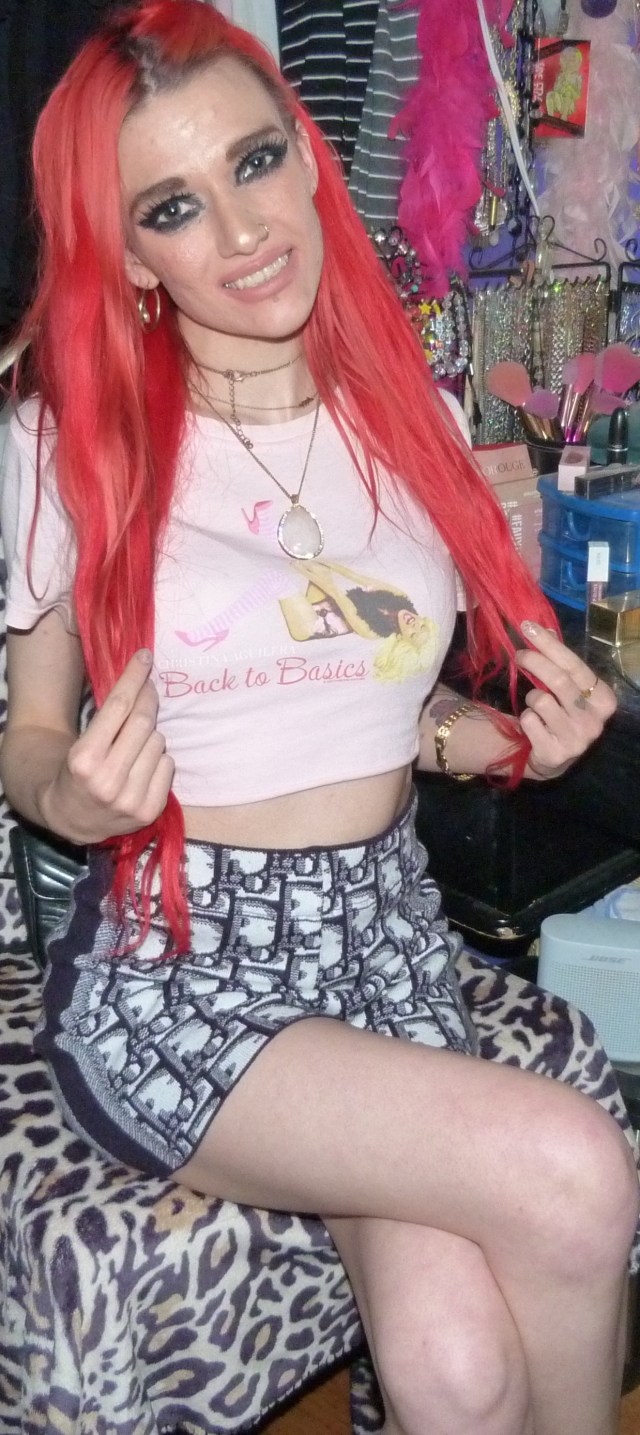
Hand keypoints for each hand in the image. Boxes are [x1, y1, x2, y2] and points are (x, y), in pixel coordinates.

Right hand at [42, 650, 173, 841]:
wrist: (71, 817)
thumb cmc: (76, 770)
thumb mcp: (80, 742)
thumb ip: (109, 718)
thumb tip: (141, 675)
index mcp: (84, 759)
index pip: (119, 707)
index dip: (134, 677)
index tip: (145, 657)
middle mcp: (107, 781)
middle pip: (144, 723)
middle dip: (149, 699)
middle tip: (149, 689)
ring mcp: (130, 800)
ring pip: (159, 743)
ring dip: (152, 735)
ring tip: (136, 744)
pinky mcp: (149, 811)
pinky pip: (169, 766)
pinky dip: (159, 759)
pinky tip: (144, 765)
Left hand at [516, 621, 615, 779]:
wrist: (554, 757)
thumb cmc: (562, 714)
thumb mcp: (567, 688)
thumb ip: (559, 661)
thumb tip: (542, 629)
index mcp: (604, 699)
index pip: (575, 665)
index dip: (549, 645)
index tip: (527, 627)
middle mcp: (595, 720)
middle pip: (559, 680)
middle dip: (534, 661)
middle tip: (519, 654)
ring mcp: (577, 739)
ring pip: (541, 700)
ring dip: (531, 698)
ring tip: (536, 706)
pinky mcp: (556, 753)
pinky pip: (530, 721)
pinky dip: (526, 718)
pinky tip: (535, 727)